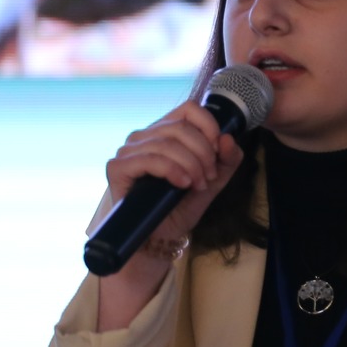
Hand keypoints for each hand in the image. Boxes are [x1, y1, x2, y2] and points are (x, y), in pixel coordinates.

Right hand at [101, 98, 245, 247]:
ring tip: (198, 185)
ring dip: (191, 165)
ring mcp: (129, 150)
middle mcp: (145, 136)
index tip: (218, 151)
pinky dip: (172, 170)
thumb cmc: (178, 209)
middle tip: (210, 177)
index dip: (209, 126)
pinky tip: (182, 184)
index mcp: (165, 131)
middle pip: (180, 127)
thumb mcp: (211, 183)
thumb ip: (226, 162)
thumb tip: (228, 138)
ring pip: (166, 143)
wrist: (157, 238)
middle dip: (203, 153)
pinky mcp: (118, 167)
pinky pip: (149, 159)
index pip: (189, 108)